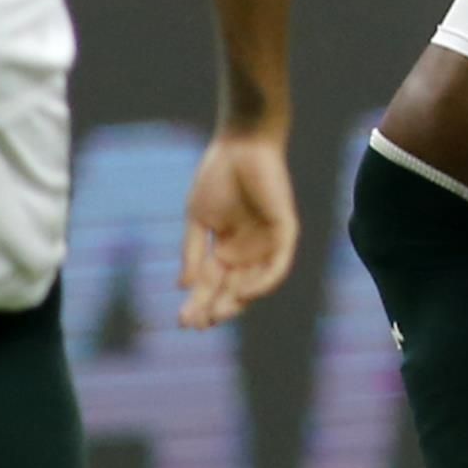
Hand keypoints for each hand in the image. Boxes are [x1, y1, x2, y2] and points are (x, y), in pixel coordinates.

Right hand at [177, 124, 297, 328]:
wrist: (241, 144)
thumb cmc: (217, 176)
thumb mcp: (198, 220)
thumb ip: (192, 253)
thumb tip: (183, 286)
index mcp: (225, 248)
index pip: (212, 283)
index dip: (198, 302)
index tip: (182, 320)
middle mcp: (247, 251)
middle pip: (231, 288)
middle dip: (214, 307)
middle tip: (196, 324)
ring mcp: (267, 243)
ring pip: (254, 283)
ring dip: (236, 301)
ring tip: (216, 314)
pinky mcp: (285, 232)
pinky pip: (277, 265)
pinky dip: (262, 281)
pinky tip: (242, 292)